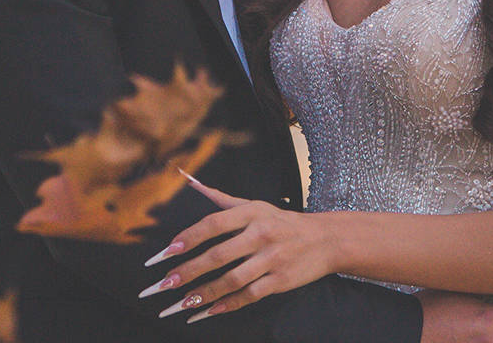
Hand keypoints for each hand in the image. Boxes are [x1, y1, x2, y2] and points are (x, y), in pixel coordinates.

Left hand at [137, 174, 338, 322]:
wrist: (326, 239)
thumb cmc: (283, 222)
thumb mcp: (256, 205)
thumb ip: (222, 199)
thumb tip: (191, 182)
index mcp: (251, 213)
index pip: (213, 224)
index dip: (189, 237)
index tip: (167, 251)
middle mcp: (261, 234)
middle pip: (219, 254)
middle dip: (189, 270)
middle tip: (166, 283)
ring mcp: (272, 259)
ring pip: (232, 279)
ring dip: (205, 293)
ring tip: (183, 303)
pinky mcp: (281, 280)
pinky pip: (250, 295)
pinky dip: (229, 304)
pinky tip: (210, 311)